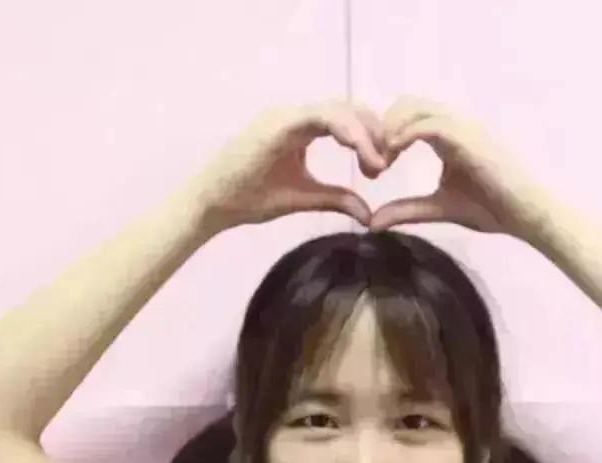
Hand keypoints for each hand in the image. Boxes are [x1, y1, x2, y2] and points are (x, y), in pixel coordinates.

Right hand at [192, 102, 388, 233]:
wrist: (215, 204)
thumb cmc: (251, 199)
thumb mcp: (304, 198)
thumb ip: (335, 199)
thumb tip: (368, 214)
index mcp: (301, 130)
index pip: (345, 122)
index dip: (368, 140)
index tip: (380, 168)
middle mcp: (295, 117)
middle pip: (347, 109)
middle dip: (373, 132)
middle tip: (386, 163)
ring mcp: (286, 117)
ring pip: (337, 110)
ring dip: (363, 133)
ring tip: (378, 162)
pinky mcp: (279, 124)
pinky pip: (320, 117)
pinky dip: (345, 131)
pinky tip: (361, 151)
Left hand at [369, 98, 535, 236]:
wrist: (525, 213)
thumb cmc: (491, 209)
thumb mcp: (438, 209)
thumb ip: (407, 210)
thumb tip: (372, 223)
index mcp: (446, 136)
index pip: (408, 116)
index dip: (385, 134)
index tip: (372, 165)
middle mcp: (453, 124)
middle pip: (406, 103)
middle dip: (382, 126)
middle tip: (371, 159)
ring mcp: (462, 127)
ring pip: (414, 107)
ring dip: (390, 128)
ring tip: (378, 158)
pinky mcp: (468, 137)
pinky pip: (430, 124)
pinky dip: (406, 134)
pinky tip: (392, 154)